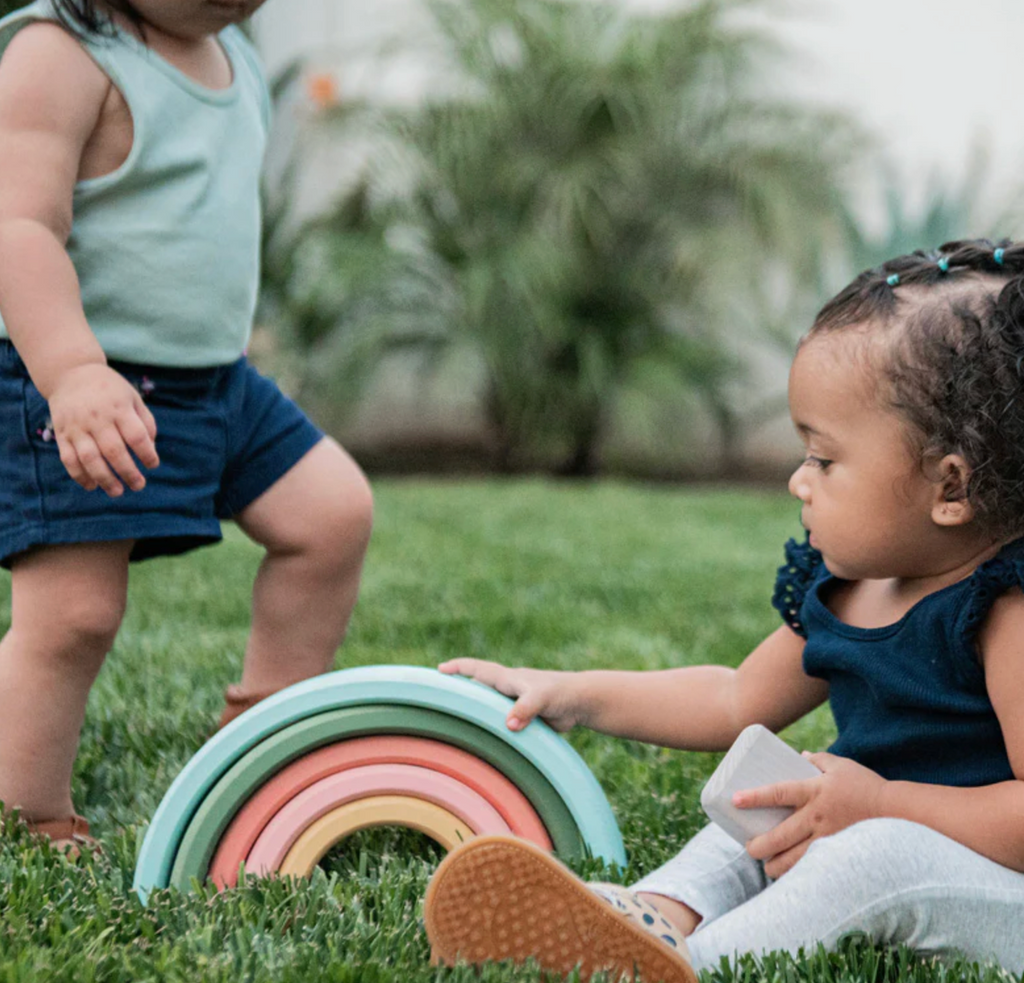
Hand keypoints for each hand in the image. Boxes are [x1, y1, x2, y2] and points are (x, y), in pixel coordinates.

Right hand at [46, 363, 158, 495]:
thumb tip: (150, 449)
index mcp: (119, 408)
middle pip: (114, 451)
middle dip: (128, 473)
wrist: (71, 374)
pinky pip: (69, 459)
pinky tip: (92, 486)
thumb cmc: (110, 390)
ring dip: (104, 479)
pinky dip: (79, 475)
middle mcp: (97, 418)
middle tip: (139, 485)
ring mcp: (77, 426)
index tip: (152, 465)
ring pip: (90, 459)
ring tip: (117, 492)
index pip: (136, 436)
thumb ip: (145, 422)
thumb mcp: (132, 397)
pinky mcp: (61, 433)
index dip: (147, 454)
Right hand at [438, 658, 588, 731]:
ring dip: (474, 709)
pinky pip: (500, 722)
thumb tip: (509, 724)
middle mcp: (508, 689)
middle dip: (460, 687)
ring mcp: (514, 703)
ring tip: (453, 718)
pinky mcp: (522, 718)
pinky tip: (483, 738)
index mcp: (508, 679)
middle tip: (438, 692)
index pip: (478, 669)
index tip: (440, 670)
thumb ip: (526, 708)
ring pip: (488, 705)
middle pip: (478, 685)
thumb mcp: (542, 698)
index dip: (459, 668)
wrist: (580, 703)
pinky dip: (490, 726)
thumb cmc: (561, 693)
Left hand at [737, 752, 887, 878]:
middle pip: (781, 836)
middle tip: (749, 848)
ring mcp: (828, 838)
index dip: (755, 797)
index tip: (735, 800)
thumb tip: (799, 755)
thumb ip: (818, 759)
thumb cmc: (866, 785)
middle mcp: (817, 817)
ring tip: (766, 866)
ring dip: (776, 865)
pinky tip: (790, 877)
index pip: (778, 793)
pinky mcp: (839, 853)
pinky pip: (814, 867)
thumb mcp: (840, 765)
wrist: (899, 812)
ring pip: (795, 859)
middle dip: (760, 846)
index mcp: (814, 791)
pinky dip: (799, 874)